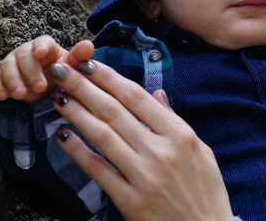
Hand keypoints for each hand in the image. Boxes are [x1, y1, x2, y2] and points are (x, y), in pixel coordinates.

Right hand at [0, 36, 92, 103]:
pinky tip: (3, 96)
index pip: (42, 42)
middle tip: (40, 88)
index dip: (40, 46)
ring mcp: (13, 63)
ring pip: (7, 66)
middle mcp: (27, 51)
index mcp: (46, 47)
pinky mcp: (2, 76)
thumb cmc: (63, 74)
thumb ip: (79, 58)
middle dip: (30, 72)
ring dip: (13, 80)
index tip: (40, 54)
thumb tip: (88, 45)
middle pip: (23, 55)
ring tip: (21, 95)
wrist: (50, 89)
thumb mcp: (73, 68)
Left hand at [47, 50, 233, 220]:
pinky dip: (78, 152)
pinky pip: (98, 170)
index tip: (90, 64)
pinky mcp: (129, 200)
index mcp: (180, 134)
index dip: (110, 78)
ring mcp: (143, 176)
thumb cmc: (207, 190)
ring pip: (102, 136)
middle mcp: (160, 150)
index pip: (137, 98)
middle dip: (85, 87)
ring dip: (77, 114)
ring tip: (59, 97)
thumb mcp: (201, 150)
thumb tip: (155, 95)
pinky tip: (63, 137)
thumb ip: (175, 121)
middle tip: (63, 71)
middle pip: (114, 111)